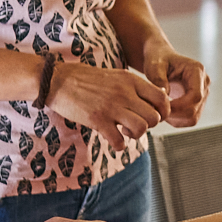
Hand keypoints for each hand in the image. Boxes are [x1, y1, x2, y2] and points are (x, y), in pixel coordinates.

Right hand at [44, 62, 168, 147]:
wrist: (58, 80)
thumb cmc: (87, 79)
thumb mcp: (116, 76)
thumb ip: (135, 87)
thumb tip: (156, 100)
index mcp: (131, 80)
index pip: (162, 99)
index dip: (163, 112)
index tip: (154, 116)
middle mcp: (124, 93)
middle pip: (154, 117)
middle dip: (149, 125)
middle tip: (136, 124)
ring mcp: (111, 107)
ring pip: (141, 129)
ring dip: (135, 135)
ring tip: (124, 131)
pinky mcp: (97, 120)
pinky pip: (119, 141)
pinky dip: (119, 145)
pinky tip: (113, 139)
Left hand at [139, 40, 209, 127]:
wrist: (161, 58)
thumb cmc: (158, 58)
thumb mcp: (154, 65)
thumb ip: (159, 79)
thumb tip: (164, 96)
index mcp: (197, 70)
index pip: (196, 96)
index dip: (179, 107)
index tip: (162, 108)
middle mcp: (204, 83)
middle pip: (195, 110)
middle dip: (174, 115)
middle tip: (156, 111)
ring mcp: (203, 94)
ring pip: (193, 118)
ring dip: (175, 120)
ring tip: (160, 111)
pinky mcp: (198, 103)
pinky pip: (190, 119)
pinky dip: (176, 120)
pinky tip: (165, 112)